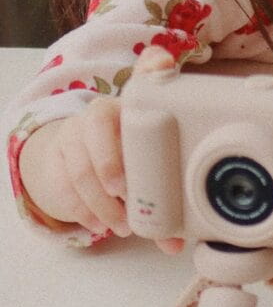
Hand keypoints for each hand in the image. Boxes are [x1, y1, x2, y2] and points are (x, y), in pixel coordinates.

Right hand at [18, 48, 183, 252]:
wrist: (84, 158)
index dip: (153, 69)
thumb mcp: (153, 163)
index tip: (163, 72)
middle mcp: (103, 110)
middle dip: (113, 164)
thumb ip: (169, 190)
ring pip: (81, 163)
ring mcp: (75, 132)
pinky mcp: (57, 156)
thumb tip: (181, 237)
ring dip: (102, 200)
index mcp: (135, 101)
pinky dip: (83, 209)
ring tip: (122, 225)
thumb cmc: (130, 158)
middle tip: (129, 196)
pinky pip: (63, 182)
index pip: (145, 70)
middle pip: (100, 125)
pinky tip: (99, 224)